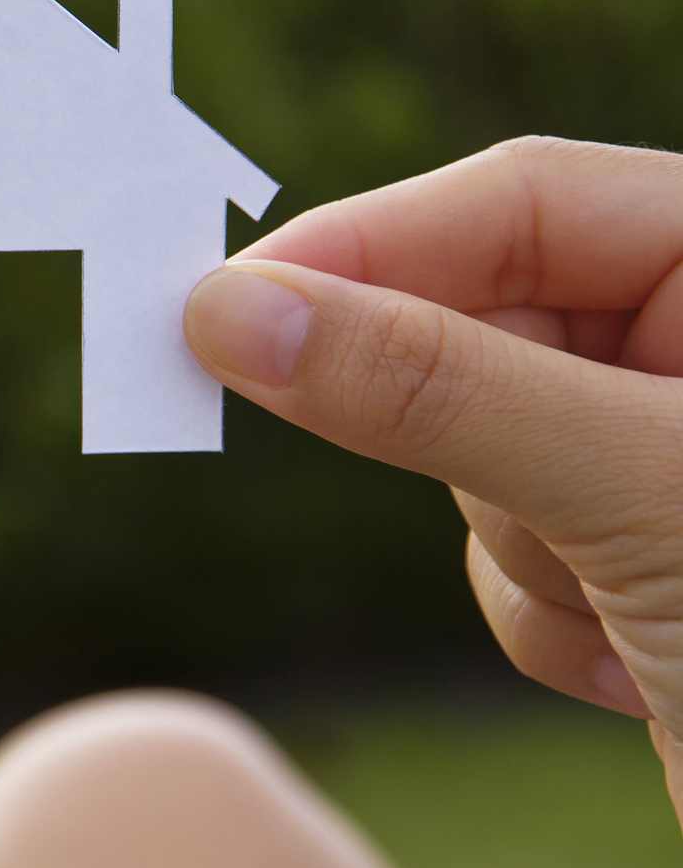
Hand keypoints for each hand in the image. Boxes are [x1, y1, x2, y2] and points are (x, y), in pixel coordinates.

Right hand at [185, 136, 682, 822]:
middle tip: (310, 430)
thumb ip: (433, 385)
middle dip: (453, 424)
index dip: (370, 242)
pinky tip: (637, 666)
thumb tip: (233, 314)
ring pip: (479, 453)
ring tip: (626, 611)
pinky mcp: (635, 558)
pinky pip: (506, 553)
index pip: (523, 201)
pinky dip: (541, 618)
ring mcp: (665, 458)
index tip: (228, 302)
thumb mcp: (638, 489)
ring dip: (517, 542)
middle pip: (483, 324)